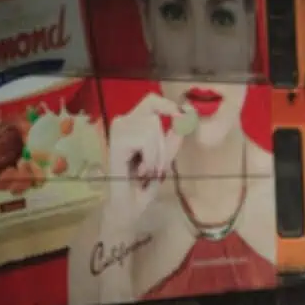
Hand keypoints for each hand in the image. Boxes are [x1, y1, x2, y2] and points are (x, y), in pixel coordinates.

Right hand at [105, 93, 184, 223]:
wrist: (129, 204)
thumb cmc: (145, 182)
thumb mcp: (166, 155)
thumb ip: (175, 134)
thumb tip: (187, 112)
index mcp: (133, 122)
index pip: (152, 100)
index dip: (169, 105)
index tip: (182, 116)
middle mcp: (122, 121)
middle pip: (154, 113)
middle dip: (162, 142)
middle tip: (155, 165)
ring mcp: (118, 129)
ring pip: (152, 128)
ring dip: (156, 154)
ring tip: (147, 170)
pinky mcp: (117, 140)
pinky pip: (146, 140)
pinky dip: (150, 159)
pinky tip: (140, 171)